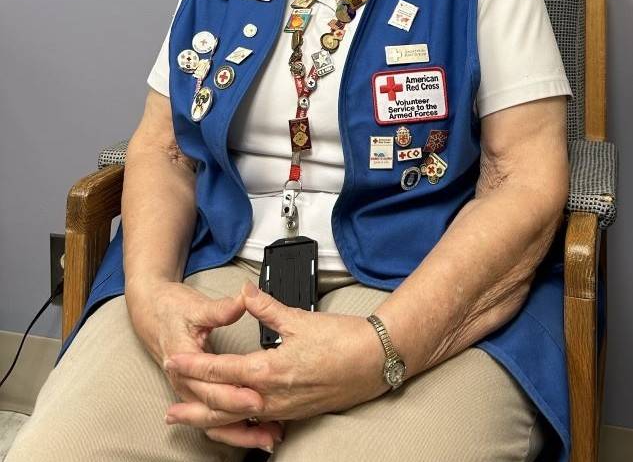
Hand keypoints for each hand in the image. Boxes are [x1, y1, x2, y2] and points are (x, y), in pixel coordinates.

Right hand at [126, 280, 282, 450]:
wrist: (151, 311)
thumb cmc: (171, 308)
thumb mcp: (196, 305)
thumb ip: (221, 308)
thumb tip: (242, 301)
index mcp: (183, 359)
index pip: (210, 385)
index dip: (234, 393)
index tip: (256, 397)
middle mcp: (184, 380)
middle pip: (213, 406)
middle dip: (241, 416)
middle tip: (269, 420)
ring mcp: (188, 389)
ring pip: (212, 420)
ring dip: (238, 431)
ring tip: (266, 437)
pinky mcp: (194, 392)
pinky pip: (212, 418)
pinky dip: (231, 428)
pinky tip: (253, 433)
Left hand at [163, 281, 386, 445]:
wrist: (375, 361)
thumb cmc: (343, 341)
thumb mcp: (300, 319)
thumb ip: (267, 307)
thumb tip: (246, 293)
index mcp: (271, 370)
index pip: (222, 371)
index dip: (195, 367)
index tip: (175, 362)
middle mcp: (274, 396)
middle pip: (224, 407)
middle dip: (194, 410)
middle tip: (170, 412)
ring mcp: (285, 409)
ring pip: (240, 420)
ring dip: (214, 422)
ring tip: (194, 423)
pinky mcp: (296, 413)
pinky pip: (261, 424)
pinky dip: (242, 427)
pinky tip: (236, 426)